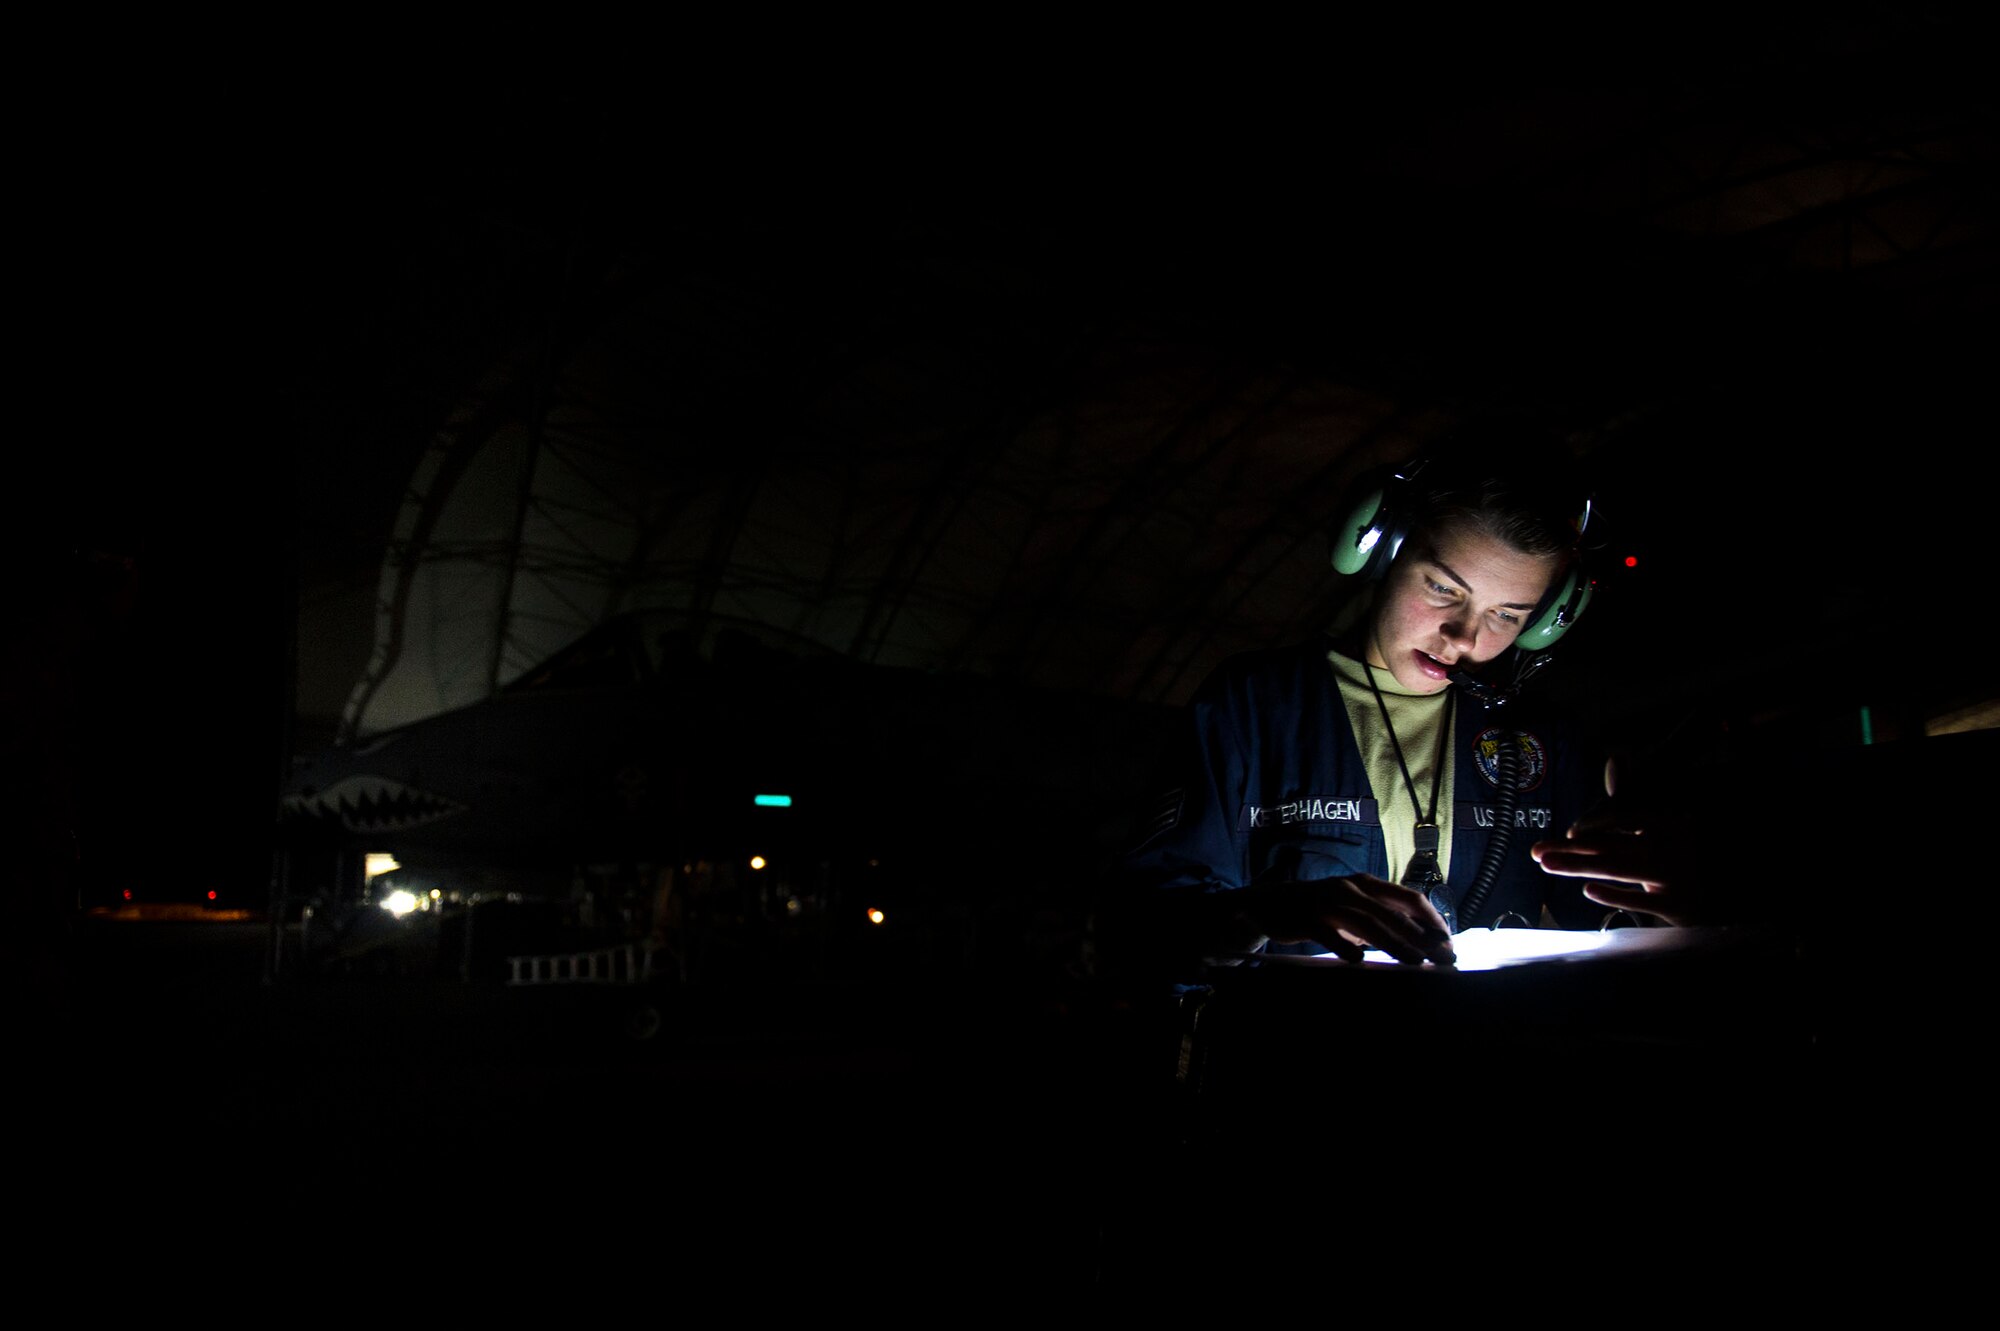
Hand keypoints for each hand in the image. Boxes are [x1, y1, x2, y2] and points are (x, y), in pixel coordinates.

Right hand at [1242, 871, 1456, 965]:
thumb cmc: (1320, 909)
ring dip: (1394, 944)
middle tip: (1444, 958)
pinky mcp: (1305, 919)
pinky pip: (1327, 934)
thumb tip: (1421, 941)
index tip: (1449, 942)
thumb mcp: (1353, 907)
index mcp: (1366, 884)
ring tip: (1415, 963)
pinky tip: (1357, 961)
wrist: (1268, 903)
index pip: (1409, 899)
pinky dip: (1343, 946)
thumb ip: (1381, 918)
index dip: (1432, 920)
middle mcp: (1350, 889)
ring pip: (1366, 923)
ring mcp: (1327, 903)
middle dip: (1422, 937)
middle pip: (1393, 914)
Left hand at [1531, 757, 1729, 926]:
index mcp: (1669, 819)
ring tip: (1547, 863)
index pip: (1621, 818)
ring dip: (1578, 866)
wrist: (1738, 881)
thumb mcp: (1669, 815)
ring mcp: (1674, 876)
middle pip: (1608, 845)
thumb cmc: (1692, 846)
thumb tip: (1615, 757)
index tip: (1568, 834)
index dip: (1591, 827)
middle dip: (1568, 848)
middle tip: (1536, 851)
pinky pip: (1641, 901)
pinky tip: (1587, 890)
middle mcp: (1669, 845)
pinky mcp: (1680, 905)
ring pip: (1617, 868)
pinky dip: (1613, 895)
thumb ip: (1636, 793)